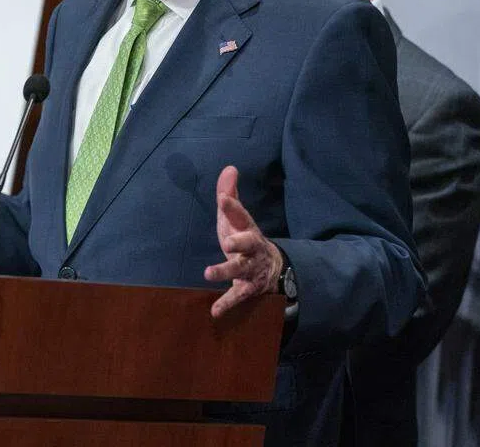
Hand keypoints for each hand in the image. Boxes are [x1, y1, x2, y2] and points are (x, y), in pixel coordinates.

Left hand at [203, 166, 282, 317]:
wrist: (272, 269)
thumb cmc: (246, 239)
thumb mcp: (237, 219)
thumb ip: (231, 195)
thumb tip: (229, 168)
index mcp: (247, 230)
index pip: (241, 216)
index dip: (232, 207)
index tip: (222, 198)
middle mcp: (251, 249)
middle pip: (248, 243)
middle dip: (239, 242)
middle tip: (227, 242)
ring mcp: (251, 270)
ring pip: (240, 270)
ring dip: (224, 271)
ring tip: (207, 273)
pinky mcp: (248, 288)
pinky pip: (237, 297)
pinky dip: (226, 304)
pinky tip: (214, 311)